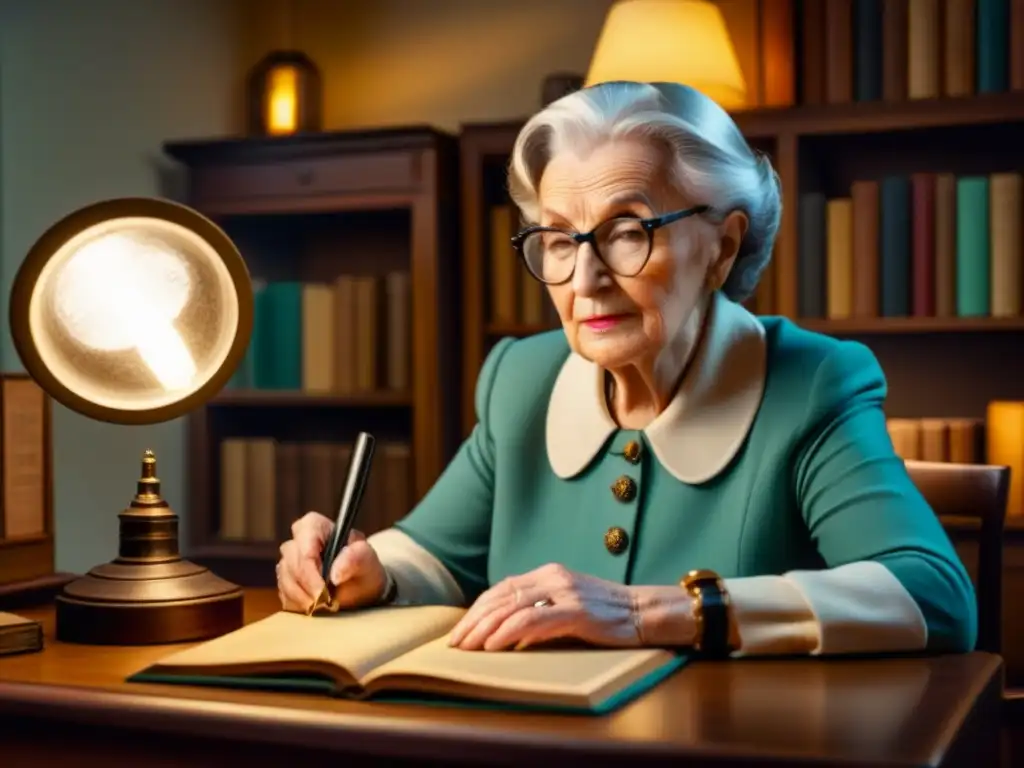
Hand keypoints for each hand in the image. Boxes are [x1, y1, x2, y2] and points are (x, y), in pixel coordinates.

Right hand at [276, 511, 386, 612]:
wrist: (360, 585)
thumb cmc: (364, 567)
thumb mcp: (368, 560)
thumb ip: (356, 558)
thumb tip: (336, 572)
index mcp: (315, 526)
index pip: (304, 542)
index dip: (311, 568)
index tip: (323, 589)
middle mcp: (297, 540)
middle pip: (291, 562)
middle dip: (307, 586)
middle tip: (324, 602)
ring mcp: (288, 561)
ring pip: (285, 580)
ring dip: (302, 598)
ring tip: (322, 606)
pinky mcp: (285, 581)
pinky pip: (283, 595)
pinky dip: (298, 605)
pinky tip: (314, 606)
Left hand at [447, 563, 641, 650]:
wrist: (644, 613)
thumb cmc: (607, 616)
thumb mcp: (568, 606)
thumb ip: (541, 611)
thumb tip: (508, 632)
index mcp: (548, 574)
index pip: (502, 589)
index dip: (478, 610)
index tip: (460, 630)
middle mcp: (552, 577)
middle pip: (500, 596)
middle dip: (473, 620)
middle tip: (454, 642)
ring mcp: (564, 591)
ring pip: (511, 606)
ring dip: (484, 627)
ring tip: (467, 646)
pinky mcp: (575, 610)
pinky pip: (532, 619)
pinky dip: (508, 631)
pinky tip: (493, 644)